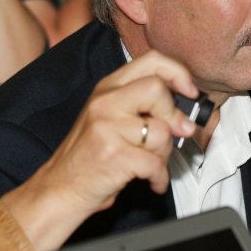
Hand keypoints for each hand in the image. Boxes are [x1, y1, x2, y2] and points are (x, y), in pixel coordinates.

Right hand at [2, 52, 198, 250]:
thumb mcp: (112, 120)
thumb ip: (145, 108)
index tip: (190, 92)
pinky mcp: (114, 155)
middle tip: (173, 134)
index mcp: (107, 89)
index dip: (179, 73)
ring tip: (150, 161)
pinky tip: (150, 179)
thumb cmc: (90, 156)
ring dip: (165, 153)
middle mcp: (105, 103)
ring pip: (162, 130)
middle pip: (158, 89)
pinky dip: (160, 177)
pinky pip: (157, 162)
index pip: (152, 61)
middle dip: (173, 116)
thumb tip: (187, 115)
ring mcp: (107, 127)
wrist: (60, 189)